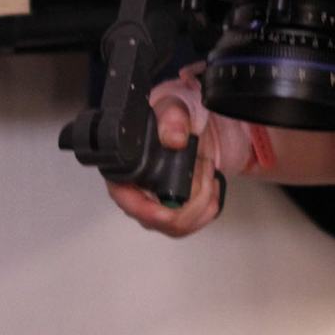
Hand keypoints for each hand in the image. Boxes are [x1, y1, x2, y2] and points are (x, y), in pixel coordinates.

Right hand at [106, 87, 224, 237]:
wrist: (193, 127)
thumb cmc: (173, 120)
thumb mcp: (173, 108)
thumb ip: (172, 118)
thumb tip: (174, 139)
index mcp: (126, 168)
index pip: (124, 199)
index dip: (144, 211)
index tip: (165, 213)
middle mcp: (137, 192)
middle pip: (157, 220)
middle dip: (188, 199)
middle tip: (202, 169)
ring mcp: (156, 205)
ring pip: (178, 226)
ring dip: (202, 200)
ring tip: (206, 172)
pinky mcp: (176, 212)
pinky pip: (193, 224)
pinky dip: (209, 206)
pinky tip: (210, 185)